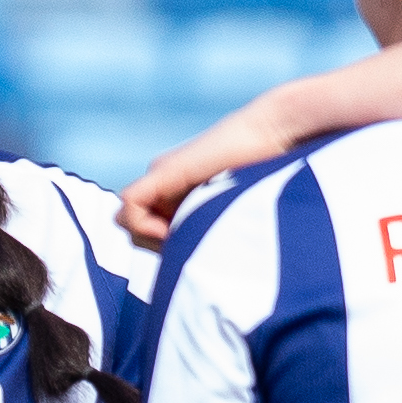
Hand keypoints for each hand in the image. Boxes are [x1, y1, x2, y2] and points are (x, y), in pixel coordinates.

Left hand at [116, 99, 296, 247]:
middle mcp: (165, 187)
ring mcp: (162, 177)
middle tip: (189, 244)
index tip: (193, 253)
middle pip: (133, 231)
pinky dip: (143, 224)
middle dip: (154, 247)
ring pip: (126, 220)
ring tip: (185, 235)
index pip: (145, 236)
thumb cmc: (268, 180)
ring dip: (149, 237)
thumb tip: (180, 265)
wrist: (275, 137)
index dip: (161, 252)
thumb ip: (201, 237)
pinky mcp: (163, 171)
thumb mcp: (229, 219)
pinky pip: (130, 203)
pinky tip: (170, 228)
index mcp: (180, 198)